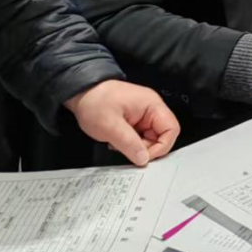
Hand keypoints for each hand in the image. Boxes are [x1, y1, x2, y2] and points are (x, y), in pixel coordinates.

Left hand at [65, 80, 179, 166]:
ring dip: (136, 146)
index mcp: (152, 105)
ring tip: (118, 143)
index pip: (171, 130)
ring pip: (151, 138)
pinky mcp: (136, 118)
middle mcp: (152, 108)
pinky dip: (131, 142)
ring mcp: (144, 113)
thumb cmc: (95, 102)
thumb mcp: (110, 126)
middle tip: (128, 150)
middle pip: (162, 135)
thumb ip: (129, 144)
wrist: (81, 92)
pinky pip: (141, 136)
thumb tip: (144, 160)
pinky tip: (117, 140)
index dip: (161, 147)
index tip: (143, 157)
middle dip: (146, 148)